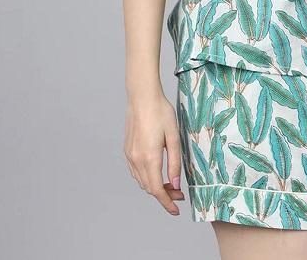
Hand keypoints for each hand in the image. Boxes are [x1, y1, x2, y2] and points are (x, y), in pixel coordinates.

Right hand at [123, 91, 185, 214]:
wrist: (142, 97)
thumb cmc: (161, 113)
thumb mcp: (173, 137)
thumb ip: (175, 163)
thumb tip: (176, 184)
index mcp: (149, 157)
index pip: (157, 190)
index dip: (167, 203)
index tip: (176, 210)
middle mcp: (136, 159)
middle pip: (149, 188)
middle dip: (164, 195)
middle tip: (179, 193)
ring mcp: (130, 155)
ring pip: (141, 181)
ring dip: (155, 186)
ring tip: (170, 183)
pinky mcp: (127, 150)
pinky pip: (136, 172)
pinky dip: (146, 178)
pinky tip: (156, 172)